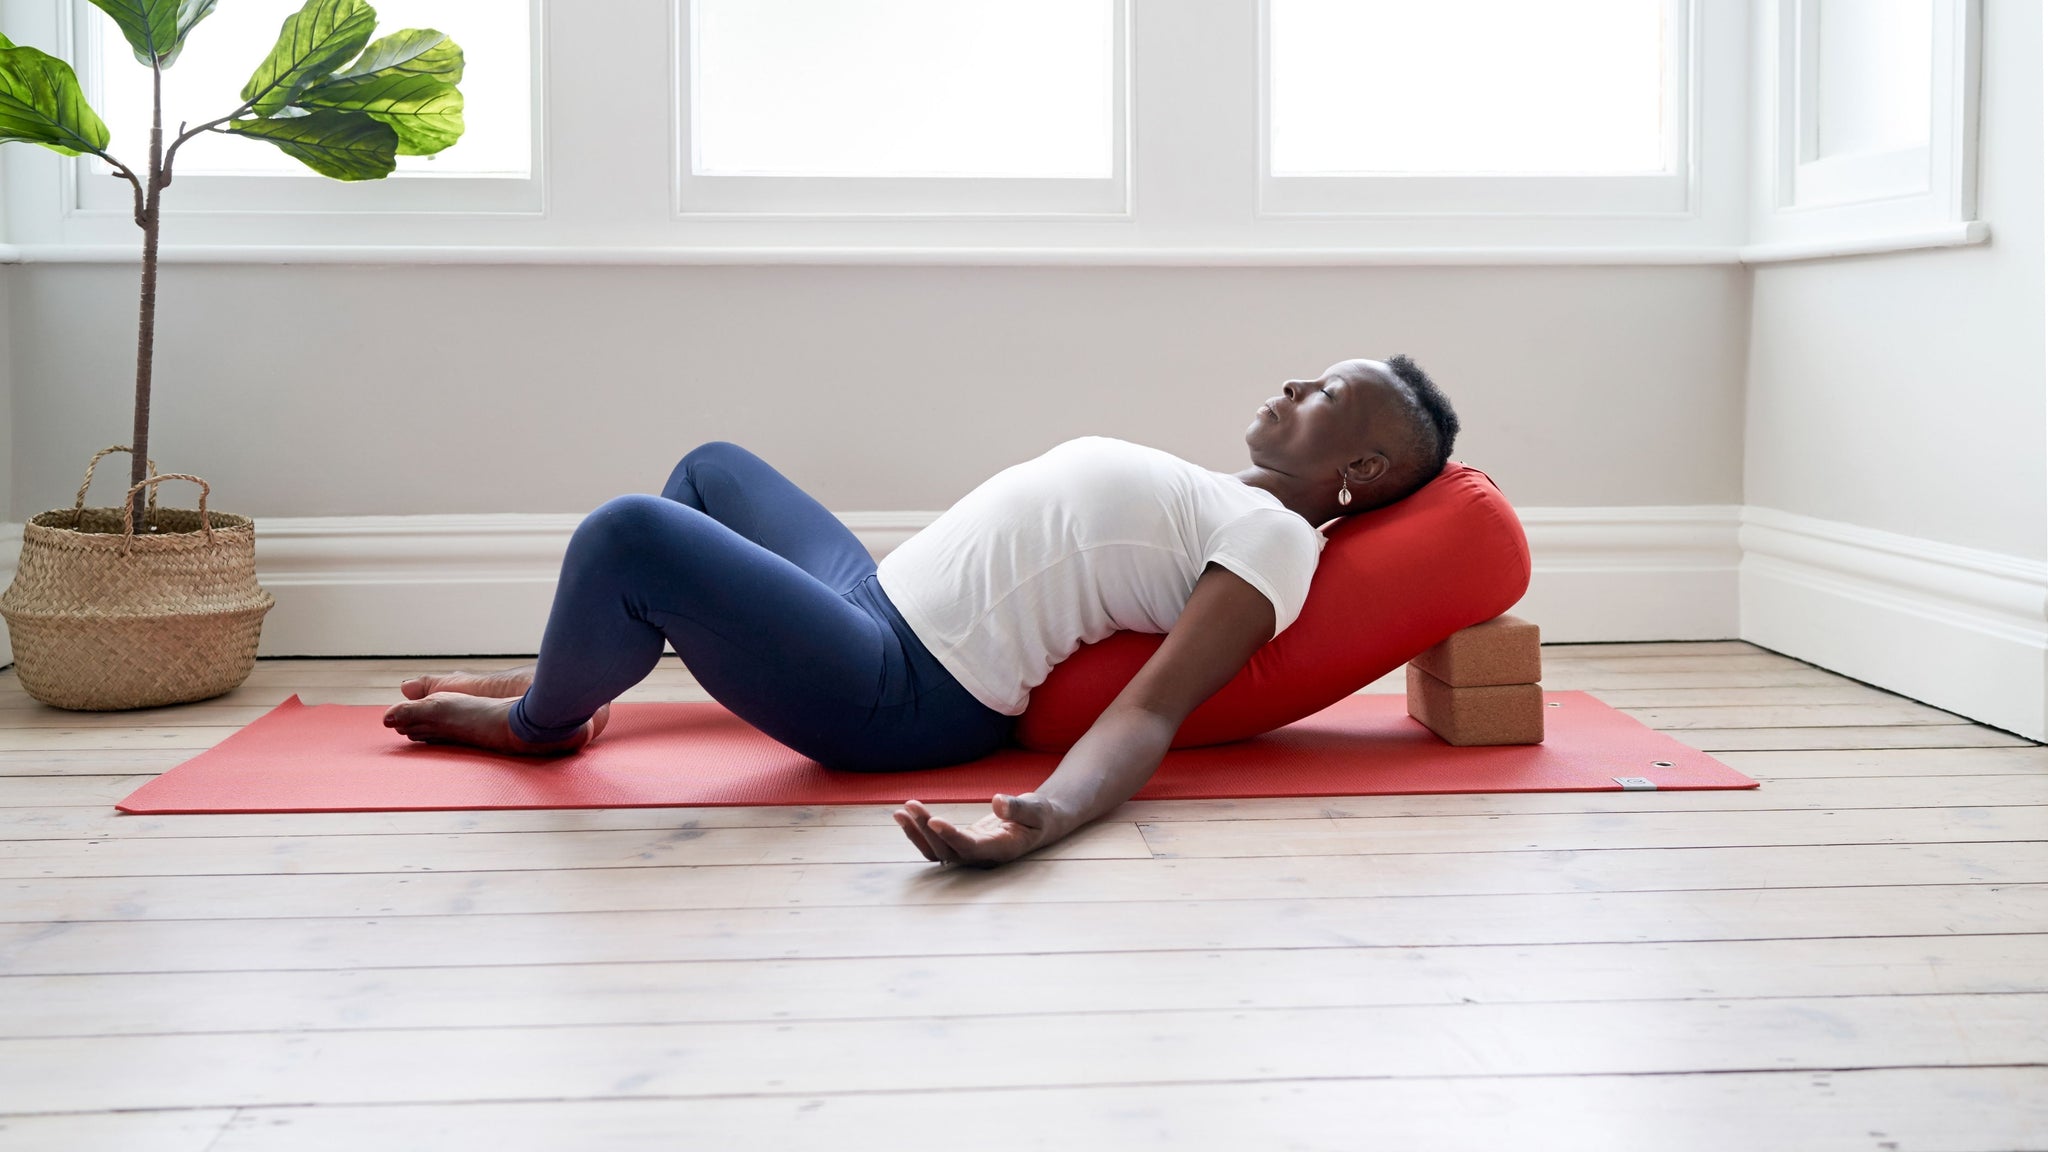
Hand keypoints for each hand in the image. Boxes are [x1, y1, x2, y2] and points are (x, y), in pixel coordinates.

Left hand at [892, 794, 1058, 867]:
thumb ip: (1019, 807)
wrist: (1042, 822)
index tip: (934, 820)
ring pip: (937, 851)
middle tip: (910, 805)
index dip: (951, 837)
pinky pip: (936, 843)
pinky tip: (906, 815)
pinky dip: (920, 831)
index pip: (971, 848)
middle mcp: (982, 857)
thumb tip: (997, 801)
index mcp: (1002, 850)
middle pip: (948, 851)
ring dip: (917, 833)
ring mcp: (970, 853)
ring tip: (900, 811)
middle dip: (926, 830)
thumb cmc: (1041, 816)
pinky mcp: (963, 844)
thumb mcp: (1036, 809)